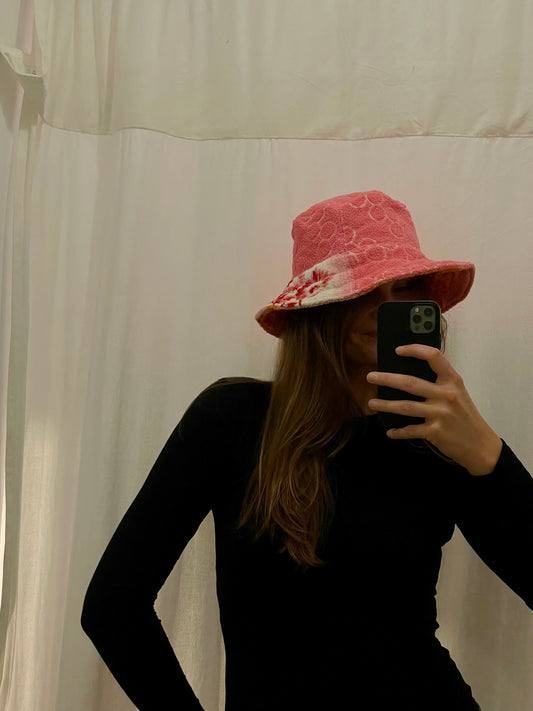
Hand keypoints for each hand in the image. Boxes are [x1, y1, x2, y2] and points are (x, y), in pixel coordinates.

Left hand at [366, 344, 502, 475]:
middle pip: (410, 383)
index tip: (398, 350)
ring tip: (372, 403)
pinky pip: (410, 430)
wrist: (481, 445)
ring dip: (385, 405)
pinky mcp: (435, 432)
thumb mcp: (458, 394)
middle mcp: (446, 395)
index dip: (415, 350)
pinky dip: (398, 431)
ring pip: (405, 407)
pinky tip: (390, 431)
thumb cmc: (466, 417)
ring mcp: (440, 414)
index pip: (434, 357)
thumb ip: (440, 384)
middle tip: (370, 376)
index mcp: (452, 381)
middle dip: (386, 379)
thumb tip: (407, 379)